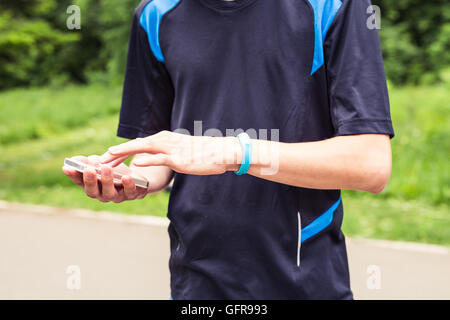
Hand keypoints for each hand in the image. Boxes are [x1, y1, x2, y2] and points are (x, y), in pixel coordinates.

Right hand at [62, 155, 148, 202]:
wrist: (138, 177)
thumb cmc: (116, 171)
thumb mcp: (102, 163)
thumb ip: (89, 162)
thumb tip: (74, 160)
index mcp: (92, 186)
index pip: (79, 181)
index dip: (73, 175)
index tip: (67, 167)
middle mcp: (102, 195)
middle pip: (92, 191)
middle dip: (90, 180)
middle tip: (88, 169)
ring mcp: (117, 197)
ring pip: (109, 193)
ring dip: (107, 181)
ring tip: (105, 168)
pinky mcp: (132, 195)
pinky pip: (129, 192)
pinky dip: (127, 185)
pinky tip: (126, 177)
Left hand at [100, 131, 240, 174]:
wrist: (221, 152)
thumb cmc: (200, 153)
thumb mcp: (178, 151)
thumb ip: (161, 154)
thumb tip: (144, 160)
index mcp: (163, 139)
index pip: (137, 144)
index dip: (119, 151)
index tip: (104, 158)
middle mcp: (164, 140)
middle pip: (134, 144)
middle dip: (115, 152)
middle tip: (96, 160)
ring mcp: (171, 148)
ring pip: (142, 148)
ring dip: (124, 152)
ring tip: (107, 159)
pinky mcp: (179, 158)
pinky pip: (159, 158)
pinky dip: (146, 160)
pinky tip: (134, 164)